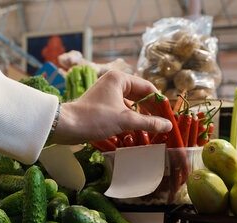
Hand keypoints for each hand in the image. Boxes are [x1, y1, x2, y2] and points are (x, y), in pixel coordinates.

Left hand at [49, 70, 172, 144]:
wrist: (67, 126)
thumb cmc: (95, 119)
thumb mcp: (125, 121)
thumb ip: (149, 123)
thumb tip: (168, 126)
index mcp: (119, 78)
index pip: (148, 88)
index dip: (160, 102)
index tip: (169, 115)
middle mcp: (114, 82)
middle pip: (140, 95)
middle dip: (152, 110)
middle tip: (164, 123)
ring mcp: (107, 93)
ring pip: (132, 103)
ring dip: (142, 115)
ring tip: (154, 128)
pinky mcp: (102, 104)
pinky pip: (122, 109)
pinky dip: (131, 118)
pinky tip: (138, 130)